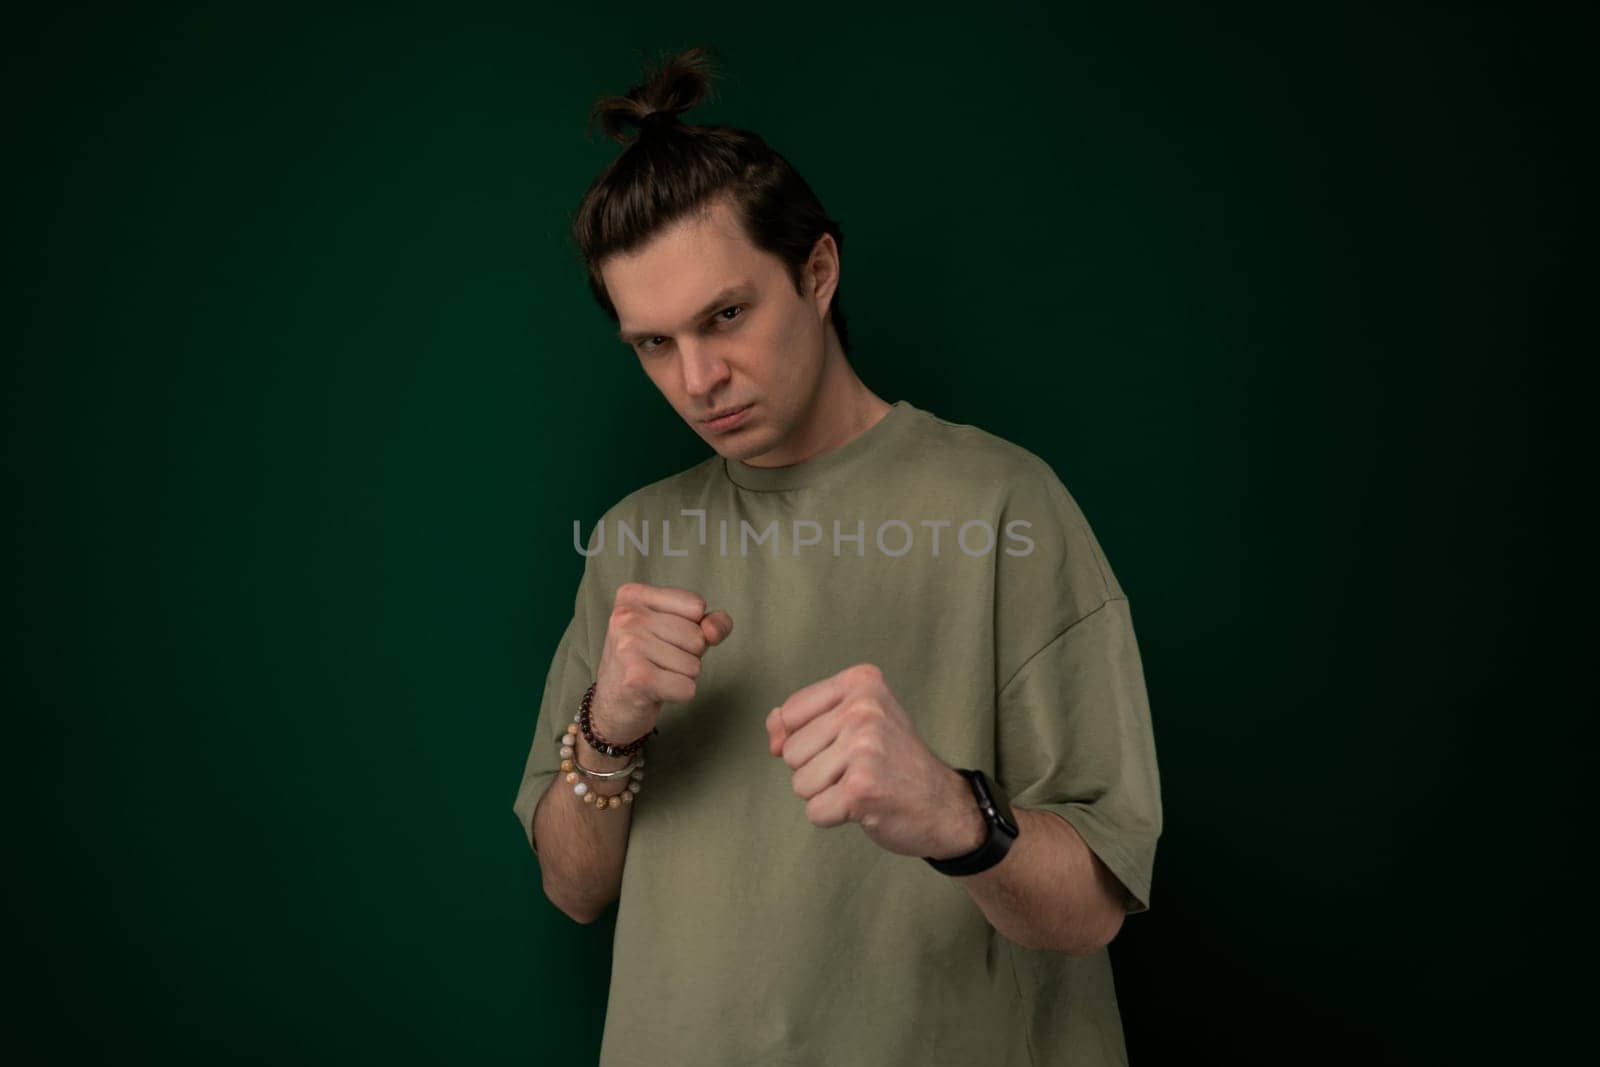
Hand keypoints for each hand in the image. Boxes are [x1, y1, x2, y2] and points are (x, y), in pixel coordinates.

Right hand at [592, 582, 732, 739]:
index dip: (691, 628)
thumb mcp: (678, 632)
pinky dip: (679, 695)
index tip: (663, 639)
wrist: (612, 706)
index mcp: (633, 595)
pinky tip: (655, 692)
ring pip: (694, 664)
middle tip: (657, 662)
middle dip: (687, 656)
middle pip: (697, 636)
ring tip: (655, 675)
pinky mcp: (636, 677)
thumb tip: (714, 630)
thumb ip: (708, 623)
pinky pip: (687, 688)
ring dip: (682, 677)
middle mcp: (626, 615)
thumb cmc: (649, 662)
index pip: (696, 605)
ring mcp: (628, 645)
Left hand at [765, 663, 983, 858]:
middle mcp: (863, 708)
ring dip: (825, 794)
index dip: (803, 738)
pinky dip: (834, 816)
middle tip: (859, 769)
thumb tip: (772, 732)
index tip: (841, 745)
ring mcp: (864, 747)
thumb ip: (805, 719)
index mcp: (861, 682)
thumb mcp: (856, 721)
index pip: (790, 713)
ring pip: (799, 783)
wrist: (944, 805)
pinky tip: (864, 805)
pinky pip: (814, 811)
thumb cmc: (895, 763)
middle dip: (816, 770)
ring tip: (861, 784)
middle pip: (791, 751)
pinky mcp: (861, 787)